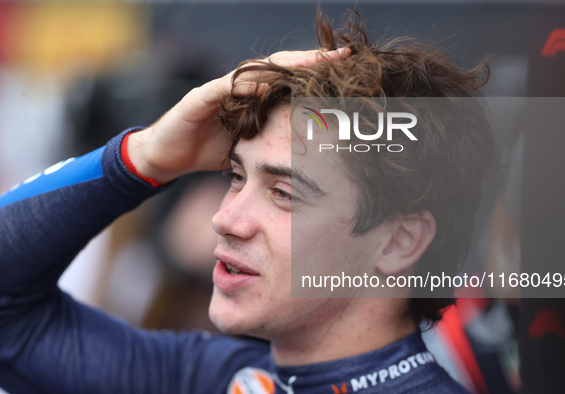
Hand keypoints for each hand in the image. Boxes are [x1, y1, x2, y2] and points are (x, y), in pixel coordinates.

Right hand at [127, 48, 349, 183]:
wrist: (168, 157)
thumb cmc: (208, 149)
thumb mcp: (247, 145)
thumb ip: (269, 138)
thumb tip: (303, 148)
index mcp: (252, 96)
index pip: (287, 77)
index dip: (314, 71)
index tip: (345, 67)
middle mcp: (238, 86)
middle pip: (278, 65)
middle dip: (310, 60)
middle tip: (341, 56)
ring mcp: (218, 89)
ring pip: (255, 70)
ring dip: (284, 65)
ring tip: (313, 62)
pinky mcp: (199, 99)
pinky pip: (224, 88)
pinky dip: (245, 86)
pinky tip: (266, 84)